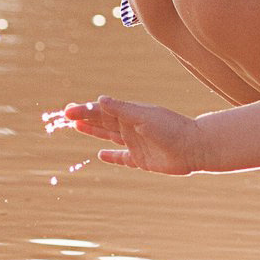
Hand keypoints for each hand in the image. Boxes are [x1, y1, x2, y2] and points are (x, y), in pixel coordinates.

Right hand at [53, 96, 205, 175]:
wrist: (194, 147)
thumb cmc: (171, 128)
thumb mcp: (143, 116)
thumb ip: (122, 109)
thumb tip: (100, 99)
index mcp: (130, 114)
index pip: (101, 111)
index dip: (84, 110)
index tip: (67, 111)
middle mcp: (130, 127)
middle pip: (102, 122)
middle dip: (84, 118)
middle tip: (65, 115)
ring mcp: (134, 143)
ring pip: (108, 136)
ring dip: (93, 132)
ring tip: (77, 127)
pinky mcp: (140, 160)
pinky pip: (121, 158)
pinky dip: (111, 156)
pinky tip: (100, 154)